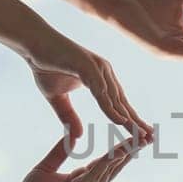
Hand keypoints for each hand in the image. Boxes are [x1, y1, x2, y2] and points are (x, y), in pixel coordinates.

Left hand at [8, 134, 144, 181]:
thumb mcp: (46, 168)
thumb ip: (60, 152)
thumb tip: (70, 135)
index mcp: (83, 180)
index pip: (107, 162)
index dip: (122, 149)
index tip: (136, 136)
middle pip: (115, 165)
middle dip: (132, 150)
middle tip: (149, 136)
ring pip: (110, 169)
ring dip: (126, 154)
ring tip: (140, 140)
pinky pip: (95, 175)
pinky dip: (107, 163)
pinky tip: (117, 152)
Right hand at [23, 34, 150, 140]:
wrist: (32, 42)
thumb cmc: (44, 65)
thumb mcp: (57, 97)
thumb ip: (68, 115)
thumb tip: (77, 136)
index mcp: (100, 78)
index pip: (118, 103)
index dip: (130, 120)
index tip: (142, 136)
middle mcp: (104, 72)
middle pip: (122, 102)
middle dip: (136, 121)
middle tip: (150, 139)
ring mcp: (98, 68)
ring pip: (115, 99)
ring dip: (128, 118)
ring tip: (139, 135)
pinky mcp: (87, 66)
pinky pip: (101, 92)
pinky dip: (111, 108)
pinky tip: (120, 121)